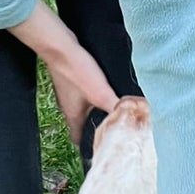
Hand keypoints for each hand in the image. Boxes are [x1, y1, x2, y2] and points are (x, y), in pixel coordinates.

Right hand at [9, 0, 117, 143]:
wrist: (59, 46)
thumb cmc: (77, 72)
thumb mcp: (101, 93)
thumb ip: (117, 107)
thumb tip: (134, 116)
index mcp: (73, 118)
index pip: (78, 140)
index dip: (89, 146)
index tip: (102, 146)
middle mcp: (67, 108)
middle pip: (81, 125)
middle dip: (95, 128)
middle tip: (110, 128)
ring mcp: (67, 94)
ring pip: (81, 109)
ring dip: (93, 111)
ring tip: (109, 109)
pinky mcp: (69, 80)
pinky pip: (80, 94)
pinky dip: (90, 95)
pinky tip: (101, 89)